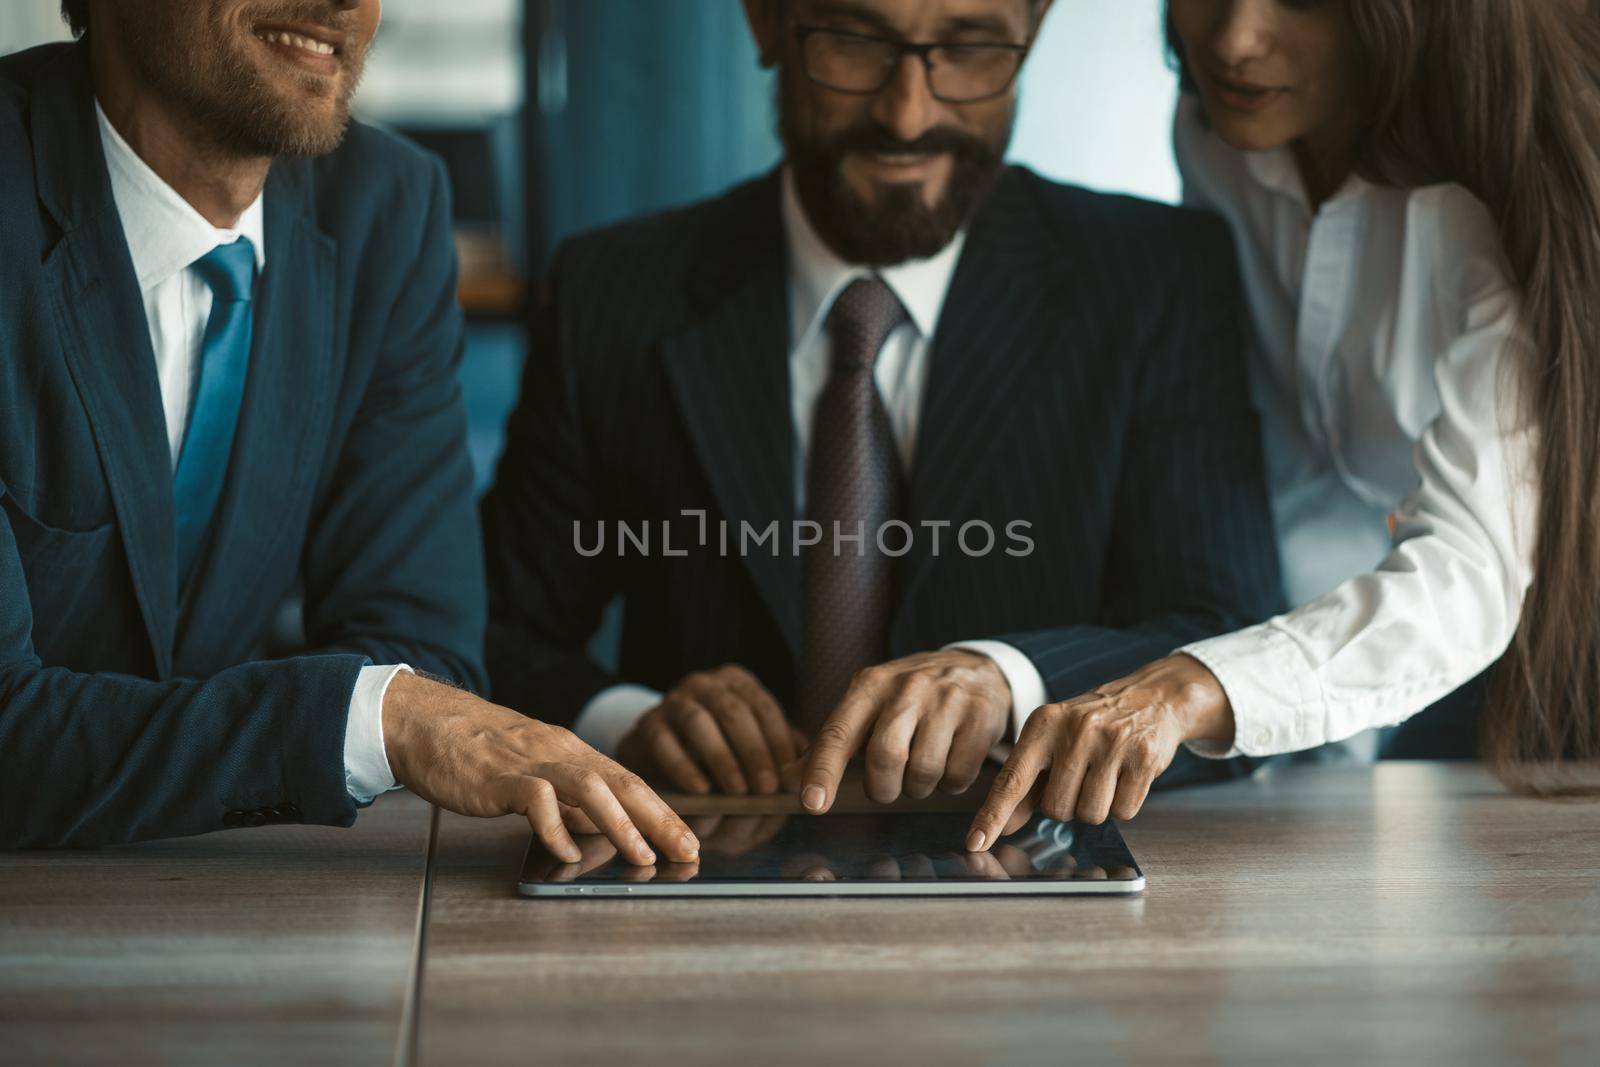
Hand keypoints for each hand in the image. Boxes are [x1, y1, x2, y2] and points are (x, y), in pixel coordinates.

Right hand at [381, 672, 699, 866]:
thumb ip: (568, 800)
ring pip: (589, 786)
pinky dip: (556, 828)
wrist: (424, 723)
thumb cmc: (478, 752)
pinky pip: (536, 799)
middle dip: (659, 819)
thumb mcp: (535, 772)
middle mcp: (560, 752)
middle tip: (686, 850)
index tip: (688, 840)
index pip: (629, 781)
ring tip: (641, 855)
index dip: (662, 811)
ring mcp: (530, 762)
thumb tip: (603, 828)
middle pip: (622, 782)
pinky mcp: (497, 777)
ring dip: (621, 823)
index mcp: (572, 751)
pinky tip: (568, 852)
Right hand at [617, 664, 801, 795]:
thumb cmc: (716, 750)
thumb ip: (777, 750)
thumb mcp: (750, 744)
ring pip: (699, 722)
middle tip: (766, 787)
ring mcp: (671, 700)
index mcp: (735, 682)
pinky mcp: (646, 725)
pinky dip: (684, 767)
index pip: (763, 706)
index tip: (790, 774)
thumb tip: (808, 767)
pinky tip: (702, 791)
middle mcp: (703, 684)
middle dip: (753, 751)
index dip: (779, 740)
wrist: (658, 752)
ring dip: (722, 758)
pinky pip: (664, 743)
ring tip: (738, 792)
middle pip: (733, 711)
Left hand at [799, 650, 1011, 812]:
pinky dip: (950, 784)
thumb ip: (833, 740)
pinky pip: (958, 775)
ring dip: (918, 788)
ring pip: (923, 772)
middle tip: (888, 787)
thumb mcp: (868, 704)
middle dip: (883, 789)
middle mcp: (906, 688)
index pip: (839, 732)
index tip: (812, 805)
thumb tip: (788, 775)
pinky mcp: (981, 717)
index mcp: (869, 686)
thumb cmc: (910, 697)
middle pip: (884, 757)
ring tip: (922, 770)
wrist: (976, 669)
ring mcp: (947, 701)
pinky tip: (950, 763)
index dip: (823, 771)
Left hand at [965, 654, 1232, 850]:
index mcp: (1043, 724)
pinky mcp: (1143, 757)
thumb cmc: (1092, 726)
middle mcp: (1074, 730)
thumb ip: (1026, 784)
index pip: (1012, 779)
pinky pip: (1124, 811)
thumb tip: (1003, 825)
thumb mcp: (1052, 742)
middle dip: (1067, 805)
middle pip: (1056, 809)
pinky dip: (1123, 805)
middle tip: (1081, 778)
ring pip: (1090, 814)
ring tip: (1104, 776)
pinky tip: (1125, 777)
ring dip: (1096, 807)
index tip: (975, 843)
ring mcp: (1111, 742)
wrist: (1150, 698)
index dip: (992, 815)